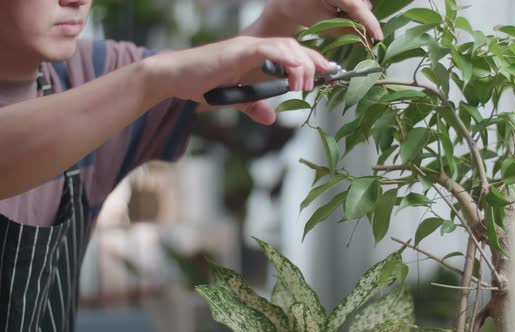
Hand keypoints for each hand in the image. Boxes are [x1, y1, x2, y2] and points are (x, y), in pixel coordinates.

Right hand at [147, 36, 330, 124]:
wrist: (174, 78)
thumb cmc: (200, 85)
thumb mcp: (235, 99)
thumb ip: (253, 106)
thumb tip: (271, 118)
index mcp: (256, 56)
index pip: (291, 53)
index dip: (311, 62)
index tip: (327, 75)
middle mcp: (254, 46)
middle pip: (295, 46)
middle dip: (315, 61)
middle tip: (326, 78)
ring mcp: (247, 46)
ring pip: (287, 45)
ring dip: (302, 64)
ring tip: (305, 85)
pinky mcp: (239, 50)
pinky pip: (270, 49)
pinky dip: (286, 60)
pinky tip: (294, 76)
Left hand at [263, 0, 382, 39]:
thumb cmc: (304, 11)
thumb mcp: (326, 25)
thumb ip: (348, 31)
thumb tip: (368, 41)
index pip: (358, 8)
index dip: (370, 24)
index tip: (378, 38)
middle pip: (363, 5)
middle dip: (361, 21)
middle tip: (357, 35)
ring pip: (362, 2)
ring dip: (357, 14)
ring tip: (340, 19)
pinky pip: (358, 0)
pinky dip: (354, 9)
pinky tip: (342, 12)